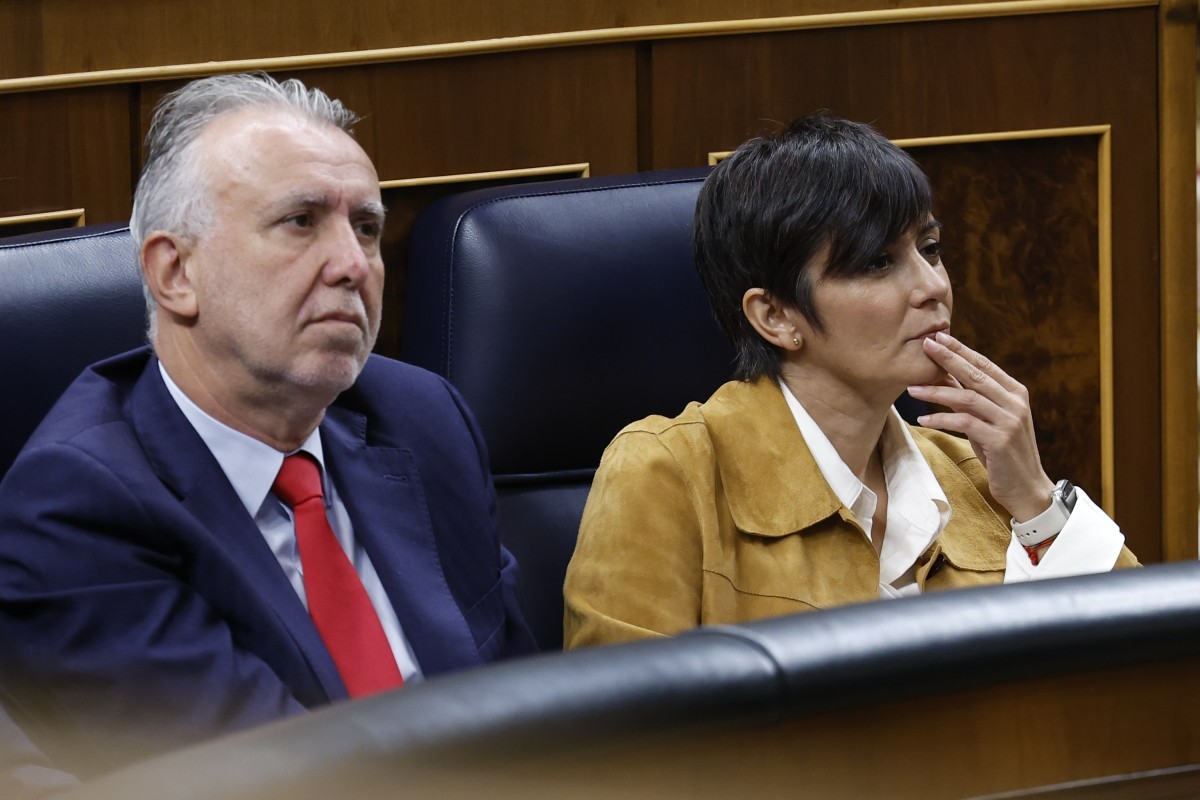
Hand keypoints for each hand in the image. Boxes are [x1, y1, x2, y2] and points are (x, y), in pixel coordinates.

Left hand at [907, 331, 1053, 521]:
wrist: (1026, 487)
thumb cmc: (1002, 452)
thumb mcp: (986, 420)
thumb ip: (970, 397)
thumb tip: (944, 373)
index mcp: (1014, 392)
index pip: (983, 364)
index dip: (960, 349)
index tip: (937, 337)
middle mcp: (1015, 402)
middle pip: (975, 374)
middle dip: (948, 358)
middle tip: (924, 345)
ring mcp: (1009, 420)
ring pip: (967, 397)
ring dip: (936, 391)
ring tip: (911, 388)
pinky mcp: (1000, 440)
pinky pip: (965, 423)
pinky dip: (942, 419)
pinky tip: (923, 419)